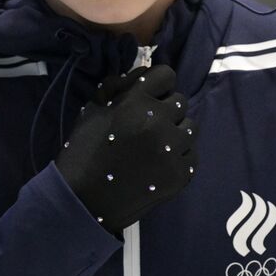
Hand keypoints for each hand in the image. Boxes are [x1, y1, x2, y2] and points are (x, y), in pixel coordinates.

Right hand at [55, 64, 196, 236]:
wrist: (84, 200)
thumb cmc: (83, 151)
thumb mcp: (92, 110)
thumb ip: (117, 87)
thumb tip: (143, 75)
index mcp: (135, 102)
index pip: (167, 75)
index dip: (157, 84)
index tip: (149, 96)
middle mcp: (159, 121)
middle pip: (180, 102)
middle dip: (165, 109)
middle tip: (148, 125)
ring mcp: (173, 149)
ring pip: (190, 127)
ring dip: (176, 132)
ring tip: (156, 145)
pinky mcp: (180, 174)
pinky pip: (192, 154)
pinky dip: (179, 156)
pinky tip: (160, 163)